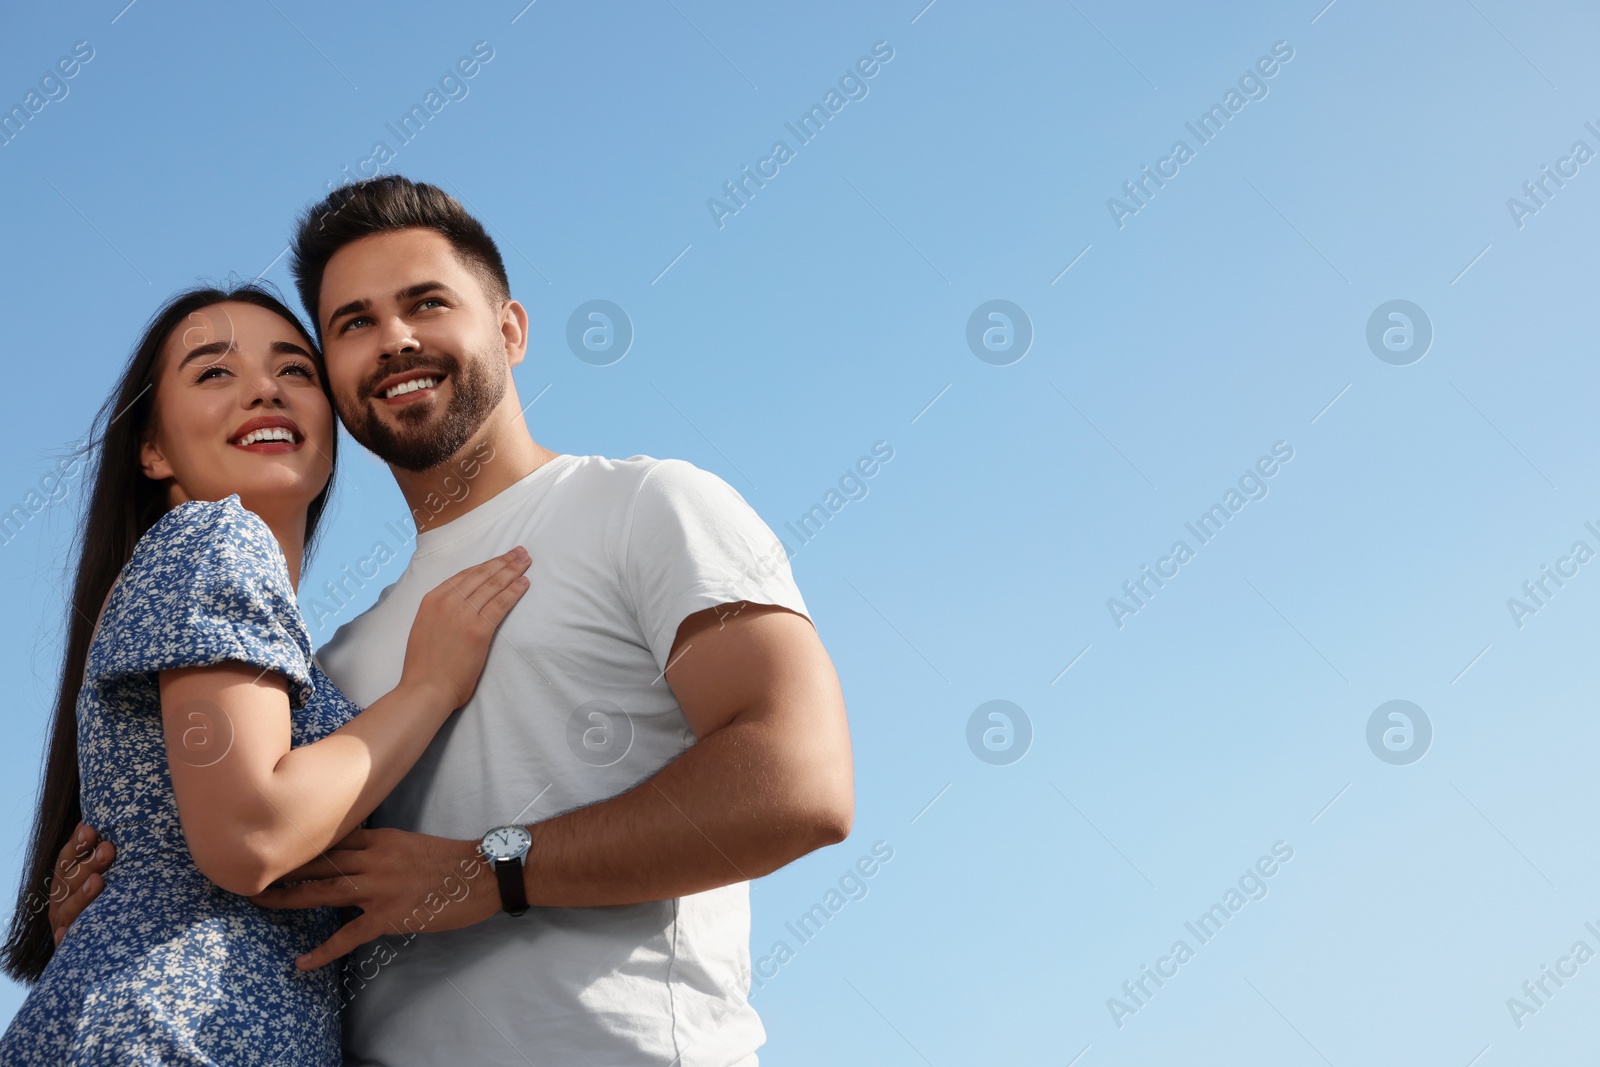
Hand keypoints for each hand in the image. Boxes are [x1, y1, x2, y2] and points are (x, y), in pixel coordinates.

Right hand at [47, 822, 114, 943]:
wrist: (103, 947)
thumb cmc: (110, 898)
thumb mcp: (106, 873)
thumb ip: (103, 853)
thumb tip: (107, 820)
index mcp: (67, 881)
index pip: (67, 860)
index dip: (77, 844)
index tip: (91, 828)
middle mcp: (62, 901)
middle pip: (69, 880)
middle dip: (88, 863)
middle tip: (108, 848)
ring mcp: (63, 924)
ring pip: (69, 908)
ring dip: (82, 894)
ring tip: (98, 881)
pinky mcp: (69, 947)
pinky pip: (68, 941)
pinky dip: (67, 935)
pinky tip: (67, 932)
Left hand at [248, 827, 497, 970]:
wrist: (481, 873)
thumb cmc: (450, 859)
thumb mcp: (408, 841)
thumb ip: (378, 847)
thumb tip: (352, 853)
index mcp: (378, 839)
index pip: (329, 838)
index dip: (297, 843)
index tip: (271, 843)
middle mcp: (372, 859)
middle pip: (316, 861)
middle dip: (281, 866)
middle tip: (248, 870)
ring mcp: (378, 888)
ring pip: (322, 891)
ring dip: (287, 898)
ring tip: (258, 903)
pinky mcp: (388, 916)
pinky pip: (348, 936)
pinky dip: (323, 950)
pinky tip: (302, 963)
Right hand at [401, 547, 529, 709]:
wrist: (425, 688)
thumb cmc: (424, 666)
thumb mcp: (425, 628)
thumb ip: (440, 612)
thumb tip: (459, 604)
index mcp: (432, 600)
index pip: (465, 575)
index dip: (486, 564)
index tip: (500, 558)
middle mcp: (447, 602)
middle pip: (482, 575)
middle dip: (504, 561)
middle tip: (521, 552)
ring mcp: (463, 614)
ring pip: (493, 585)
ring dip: (513, 571)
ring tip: (527, 562)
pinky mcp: (478, 630)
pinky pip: (501, 604)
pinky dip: (515, 592)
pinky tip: (525, 583)